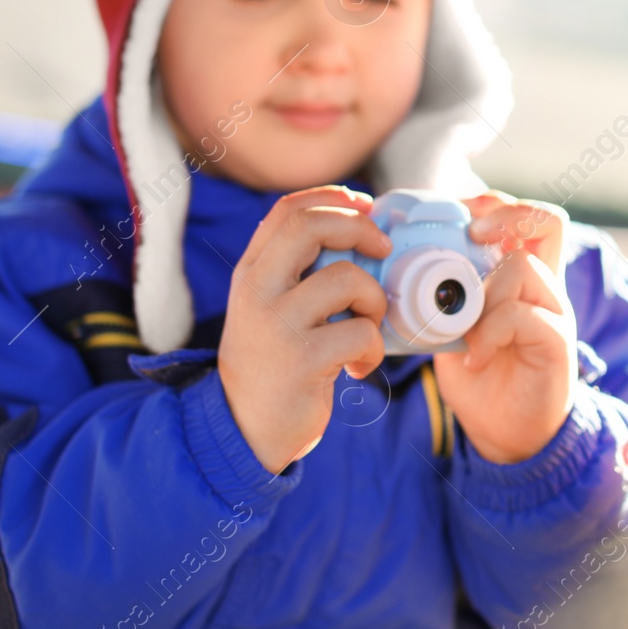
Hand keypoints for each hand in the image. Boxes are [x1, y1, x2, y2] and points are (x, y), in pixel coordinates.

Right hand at [216, 186, 391, 472]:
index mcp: (251, 272)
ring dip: (374, 301)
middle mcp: (258, 290)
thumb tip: (359, 233)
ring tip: (367, 327)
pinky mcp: (302, 359)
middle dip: (360, 228)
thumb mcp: (268, 308)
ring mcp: (277, 324)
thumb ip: (296, 272)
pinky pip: (360, 332)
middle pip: (312, 227)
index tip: (365, 207)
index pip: (288, 210)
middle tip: (383, 248)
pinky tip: (357, 367)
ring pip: (348, 279)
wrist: (244, 430)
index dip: (333, 198)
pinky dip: (373, 348)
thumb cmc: (272, 363)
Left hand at [432, 192, 576, 464]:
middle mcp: (545, 288)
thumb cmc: (481, 380)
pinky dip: (489, 332)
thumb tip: (393, 266)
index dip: (497, 205)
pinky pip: (524, 317)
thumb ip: (442, 297)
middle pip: (545, 222)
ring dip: (481, 292)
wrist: (509, 437)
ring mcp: (555, 314)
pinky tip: (473, 358)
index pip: (528, 218)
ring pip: (522, 269)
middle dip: (500, 218)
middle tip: (468, 236)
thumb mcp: (453, 328)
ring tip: (461, 326)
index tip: (460, 217)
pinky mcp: (557, 344)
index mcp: (523, 279)